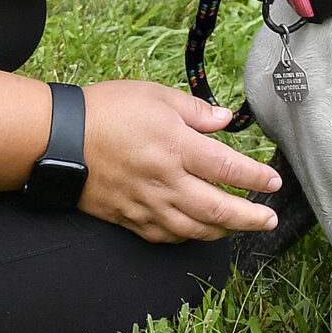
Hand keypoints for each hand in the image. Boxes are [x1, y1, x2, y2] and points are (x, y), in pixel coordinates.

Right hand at [78, 80, 281, 242]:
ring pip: (194, 229)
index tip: (273, 182)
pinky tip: (198, 232)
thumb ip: (194, 110)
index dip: (255, 177)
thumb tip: (225, 121)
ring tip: (241, 228)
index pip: (227, 167)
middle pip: (217, 208)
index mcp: (175, 146)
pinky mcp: (129, 217)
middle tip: (269, 219)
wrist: (58, 138)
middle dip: (249, 217)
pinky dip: (188, 237)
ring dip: (223, 231)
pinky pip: (165, 236)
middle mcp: (166, 180)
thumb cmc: (106, 110)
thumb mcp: (154, 95)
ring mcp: (147, 203)